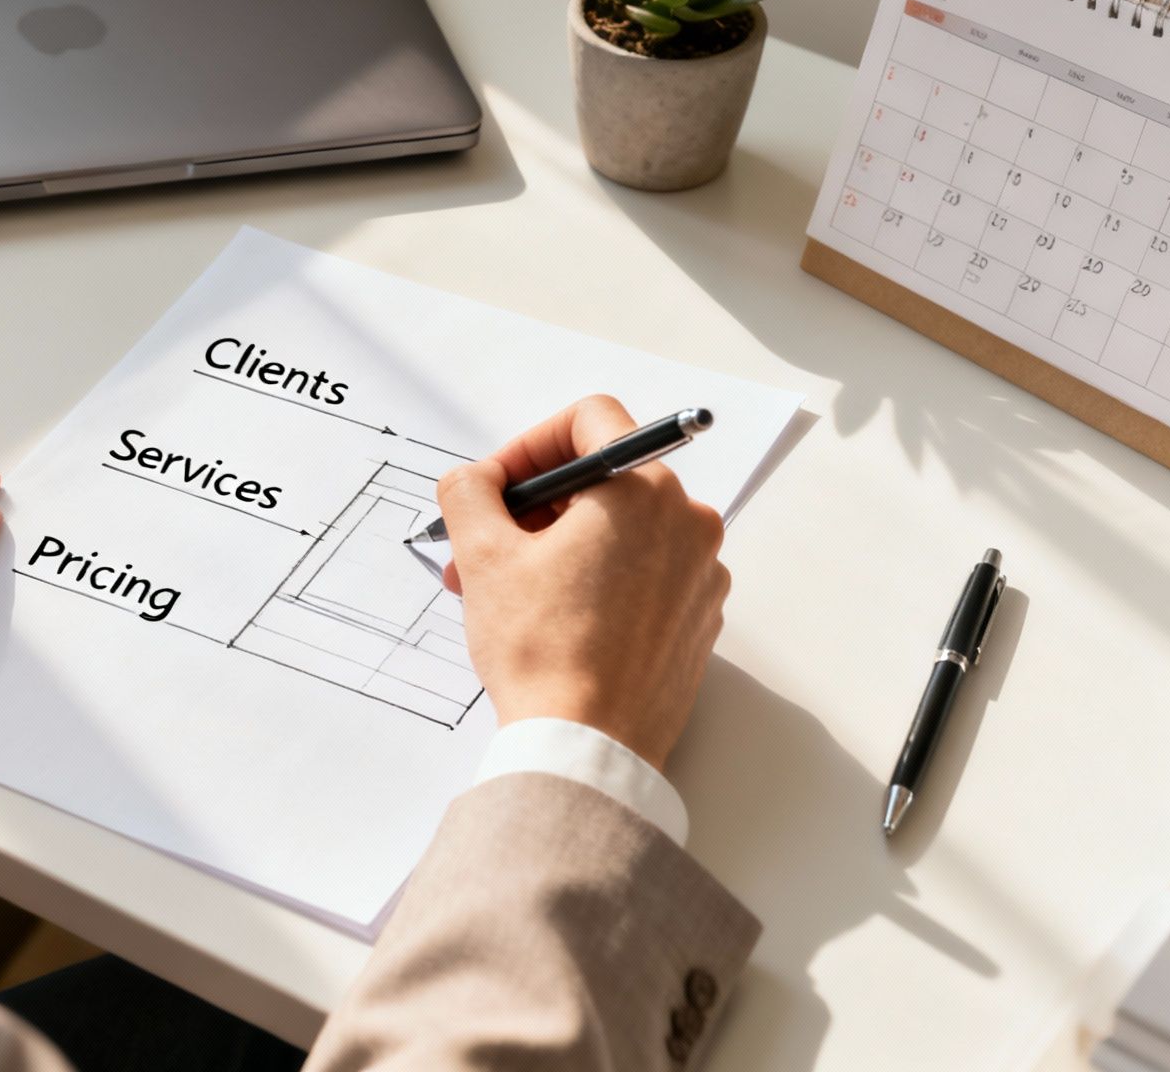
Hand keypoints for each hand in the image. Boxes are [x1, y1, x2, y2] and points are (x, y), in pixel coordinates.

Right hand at [437, 395, 728, 769]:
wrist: (588, 748)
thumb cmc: (543, 652)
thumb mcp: (483, 557)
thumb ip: (470, 493)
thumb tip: (475, 480)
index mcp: (643, 492)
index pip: (589, 421)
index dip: (530, 444)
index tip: (498, 485)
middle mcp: (686, 523)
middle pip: (602, 481)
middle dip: (532, 509)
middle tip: (481, 547)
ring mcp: (700, 573)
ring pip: (619, 531)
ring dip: (557, 547)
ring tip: (502, 593)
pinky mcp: (697, 618)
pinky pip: (642, 573)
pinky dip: (595, 580)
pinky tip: (549, 619)